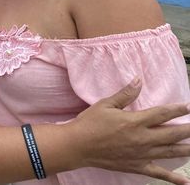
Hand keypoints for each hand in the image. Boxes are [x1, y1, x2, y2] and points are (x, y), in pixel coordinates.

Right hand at [68, 77, 189, 183]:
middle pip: (173, 134)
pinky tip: (185, 181)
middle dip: (189, 130)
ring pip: (171, 152)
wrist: (78, 146)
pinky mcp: (137, 166)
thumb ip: (125, 94)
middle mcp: (142, 139)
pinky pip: (159, 174)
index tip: (189, 106)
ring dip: (187, 149)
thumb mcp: (106, 104)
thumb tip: (138, 80)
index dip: (178, 109)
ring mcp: (142, 155)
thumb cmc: (90, 123)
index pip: (162, 114)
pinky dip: (173, 179)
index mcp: (135, 121)